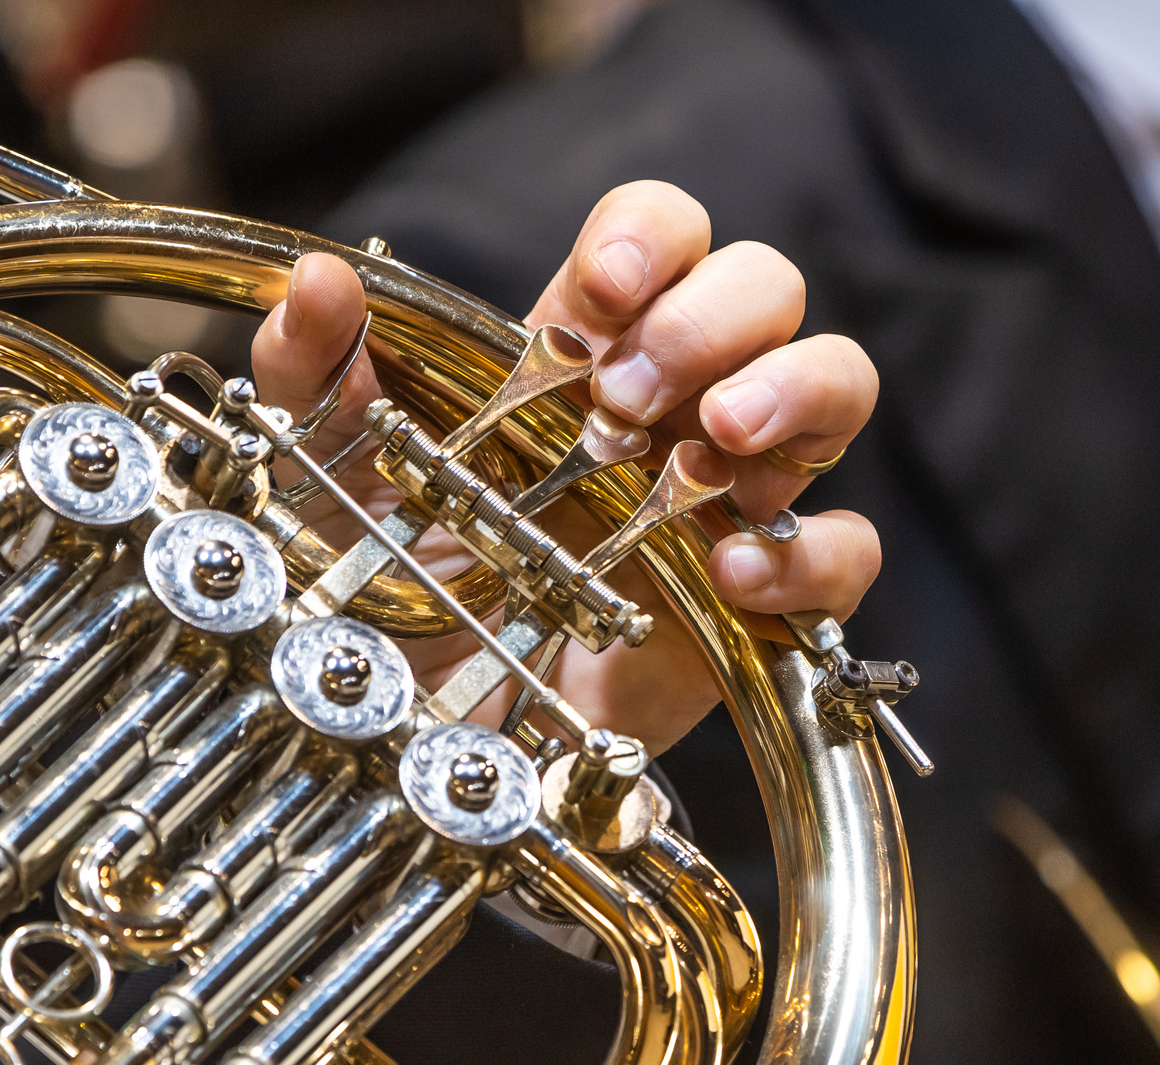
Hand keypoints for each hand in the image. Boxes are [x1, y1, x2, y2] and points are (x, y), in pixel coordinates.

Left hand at [247, 181, 881, 753]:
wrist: (438, 735)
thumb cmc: (401, 589)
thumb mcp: (335, 483)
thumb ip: (314, 376)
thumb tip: (319, 282)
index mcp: (587, 352)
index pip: (663, 234)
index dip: (650, 237)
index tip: (601, 293)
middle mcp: (677, 403)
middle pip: (763, 285)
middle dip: (709, 317)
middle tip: (628, 394)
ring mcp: (736, 494)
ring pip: (838, 382)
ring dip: (791, 390)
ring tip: (718, 436)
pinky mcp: (768, 599)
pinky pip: (845, 549)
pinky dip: (807, 552)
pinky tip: (731, 570)